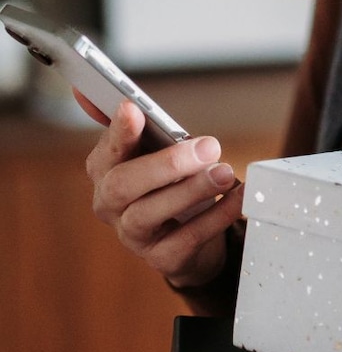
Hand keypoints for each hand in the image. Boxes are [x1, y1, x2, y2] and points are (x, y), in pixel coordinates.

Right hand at [81, 94, 243, 289]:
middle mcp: (111, 204)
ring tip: (224, 173)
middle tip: (209, 146)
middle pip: (123, 184)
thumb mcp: (157, 152)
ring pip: (149, 213)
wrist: (194, 240)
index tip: (133, 109)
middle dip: (167, 163)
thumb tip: (95, 94)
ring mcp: (133, 235)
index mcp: (106, 170)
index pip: (106, 150)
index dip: (118, 131)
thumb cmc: (172, 186)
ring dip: (191, 190)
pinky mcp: (162, 258)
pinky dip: (216, 216)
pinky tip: (237, 198)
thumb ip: (136, 125)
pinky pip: (187, 238)